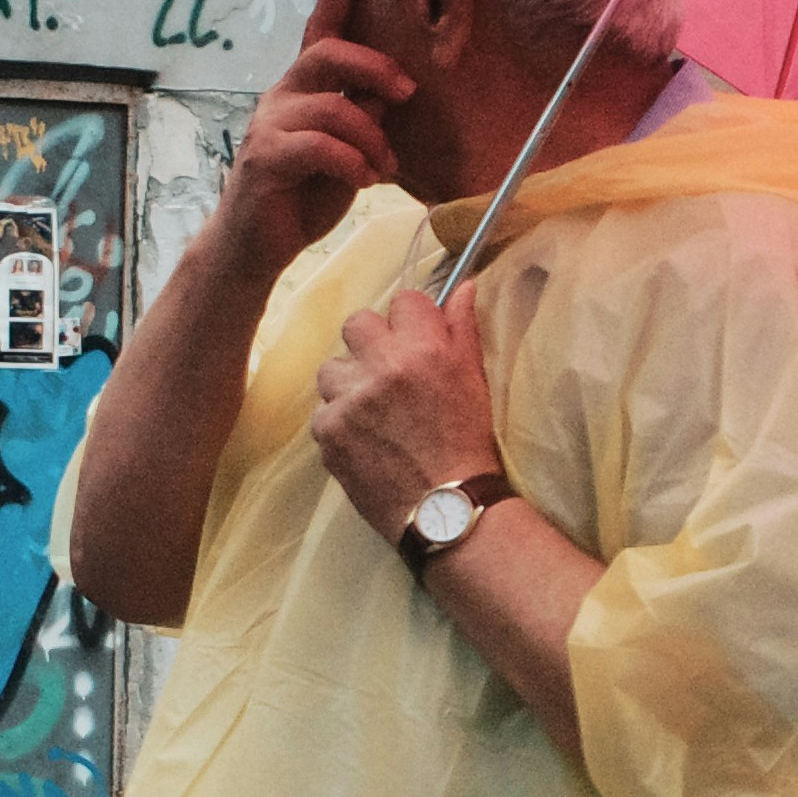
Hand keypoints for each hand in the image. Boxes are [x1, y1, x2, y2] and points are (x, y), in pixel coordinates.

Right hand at [223, 0, 413, 265]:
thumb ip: (363, 119)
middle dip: (374, 65)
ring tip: (382, 167)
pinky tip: (363, 179)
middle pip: (326, 54)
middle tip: (407, 89)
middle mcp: (281, 98)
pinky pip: (318, 145)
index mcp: (302, 91)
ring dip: (371, 138)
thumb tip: (390, 92)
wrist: (254, 247)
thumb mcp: (346, 154)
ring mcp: (269, 125)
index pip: (319, 32)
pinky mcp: (264, 157)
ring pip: (332, 107)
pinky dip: (351, 161)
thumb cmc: (300, 197)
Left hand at [309, 285, 500, 536]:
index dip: (411, 322)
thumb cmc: (467, 443)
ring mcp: (349, 400)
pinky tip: (364, 441)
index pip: (404, 301)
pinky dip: (339, 423)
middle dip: (371, 343)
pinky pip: (323, 411)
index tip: (416, 344)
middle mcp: (382, 367)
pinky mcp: (328, 432)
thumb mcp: (474, 381)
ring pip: (332, 368)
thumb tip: (463, 285)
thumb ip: (462, 329)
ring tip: (372, 413)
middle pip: (356, 323)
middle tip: (387, 374)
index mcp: (423, 349)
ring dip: (349, 384)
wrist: (446, 511)